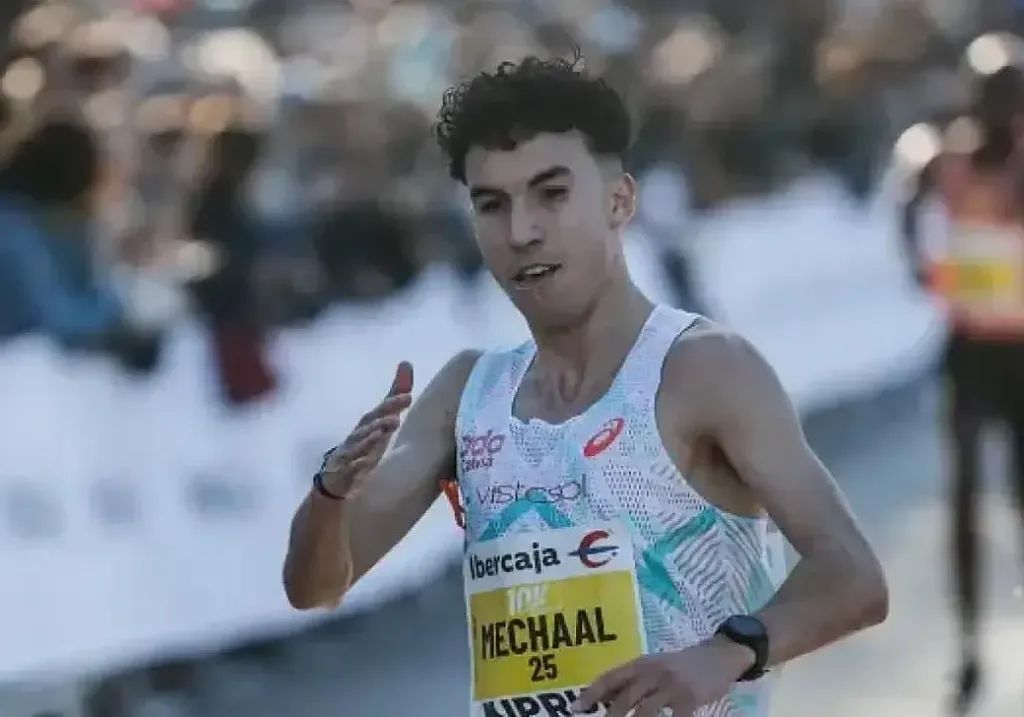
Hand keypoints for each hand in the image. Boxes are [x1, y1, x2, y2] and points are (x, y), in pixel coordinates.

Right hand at [318, 362, 413, 499]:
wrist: (335, 480)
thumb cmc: (363, 446)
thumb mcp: (381, 422)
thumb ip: (394, 397)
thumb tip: (406, 363)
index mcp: (366, 425)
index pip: (378, 411)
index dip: (392, 403)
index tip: (409, 396)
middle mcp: (356, 437)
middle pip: (366, 426)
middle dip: (380, 420)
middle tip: (396, 417)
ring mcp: (348, 455)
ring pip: (357, 446)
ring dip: (369, 440)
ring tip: (381, 435)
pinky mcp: (343, 475)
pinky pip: (349, 470)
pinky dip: (357, 465)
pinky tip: (366, 464)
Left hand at [572, 637, 753, 716]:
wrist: (718, 656)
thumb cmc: (680, 665)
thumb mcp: (654, 666)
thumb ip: (632, 680)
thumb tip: (603, 699)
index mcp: (640, 663)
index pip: (610, 678)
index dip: (592, 694)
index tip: (576, 708)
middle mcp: (653, 672)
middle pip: (625, 697)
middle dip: (610, 716)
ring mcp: (672, 685)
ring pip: (644, 710)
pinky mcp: (690, 697)